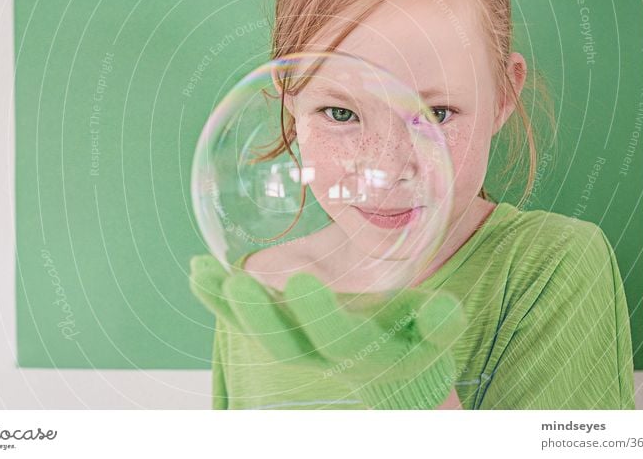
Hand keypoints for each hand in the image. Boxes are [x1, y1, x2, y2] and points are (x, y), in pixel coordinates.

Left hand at [189, 254, 466, 409]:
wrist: (392, 369)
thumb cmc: (417, 339)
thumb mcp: (438, 331)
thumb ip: (441, 323)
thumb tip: (443, 313)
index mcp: (366, 351)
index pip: (339, 339)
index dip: (318, 316)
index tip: (299, 280)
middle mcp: (324, 355)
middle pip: (286, 346)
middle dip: (259, 317)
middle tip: (236, 284)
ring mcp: (299, 346)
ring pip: (256, 334)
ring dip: (226, 306)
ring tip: (198, 272)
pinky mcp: (282, 332)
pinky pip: (244, 321)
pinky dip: (219, 299)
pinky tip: (199, 272)